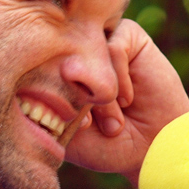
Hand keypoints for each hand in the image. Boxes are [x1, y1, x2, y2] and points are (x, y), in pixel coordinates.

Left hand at [64, 19, 188, 185]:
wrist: (152, 151)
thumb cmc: (107, 145)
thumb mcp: (67, 130)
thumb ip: (49, 102)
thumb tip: (49, 67)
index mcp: (56, 72)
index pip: (36, 64)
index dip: (51, 97)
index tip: (73, 128)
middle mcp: (78, 52)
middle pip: (59, 56)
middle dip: (75, 96)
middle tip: (90, 123)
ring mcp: (102, 43)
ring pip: (89, 52)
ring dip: (100, 92)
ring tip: (114, 121)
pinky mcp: (130, 37)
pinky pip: (114, 46)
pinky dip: (120, 79)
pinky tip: (128, 100)